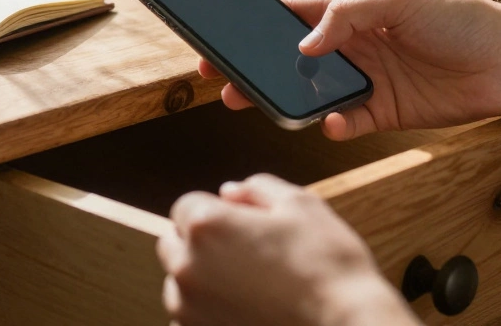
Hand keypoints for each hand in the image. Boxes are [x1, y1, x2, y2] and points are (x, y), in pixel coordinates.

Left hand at [157, 174, 419, 325]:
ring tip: (250, 286)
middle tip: (247, 253)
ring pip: (179, 284)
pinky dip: (208, 313)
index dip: (216, 211)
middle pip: (173, 243)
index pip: (186, 206)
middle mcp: (188, 267)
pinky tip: (246, 311)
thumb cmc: (328, 266)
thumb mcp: (301, 205)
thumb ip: (258, 188)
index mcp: (206, 226)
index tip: (243, 223)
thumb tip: (229, 192)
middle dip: (200, 243)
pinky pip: (188, 319)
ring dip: (201, 279)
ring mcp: (190, 309)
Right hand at [202, 0, 500, 139]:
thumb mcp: (399, 0)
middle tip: (221, 79)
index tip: (222, 34)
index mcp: (349, 12)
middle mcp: (351, 46)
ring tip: (253, 103)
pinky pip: (345, 122)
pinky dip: (331, 125)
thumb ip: (348, 16)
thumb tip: (305, 45)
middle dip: (254, 68)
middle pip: (289, 59)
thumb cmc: (458, 18)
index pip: (291, 15)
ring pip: (309, 93)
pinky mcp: (382, 112)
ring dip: (282, 100)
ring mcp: (365, 81)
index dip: (255, 25)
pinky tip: (328, 123)